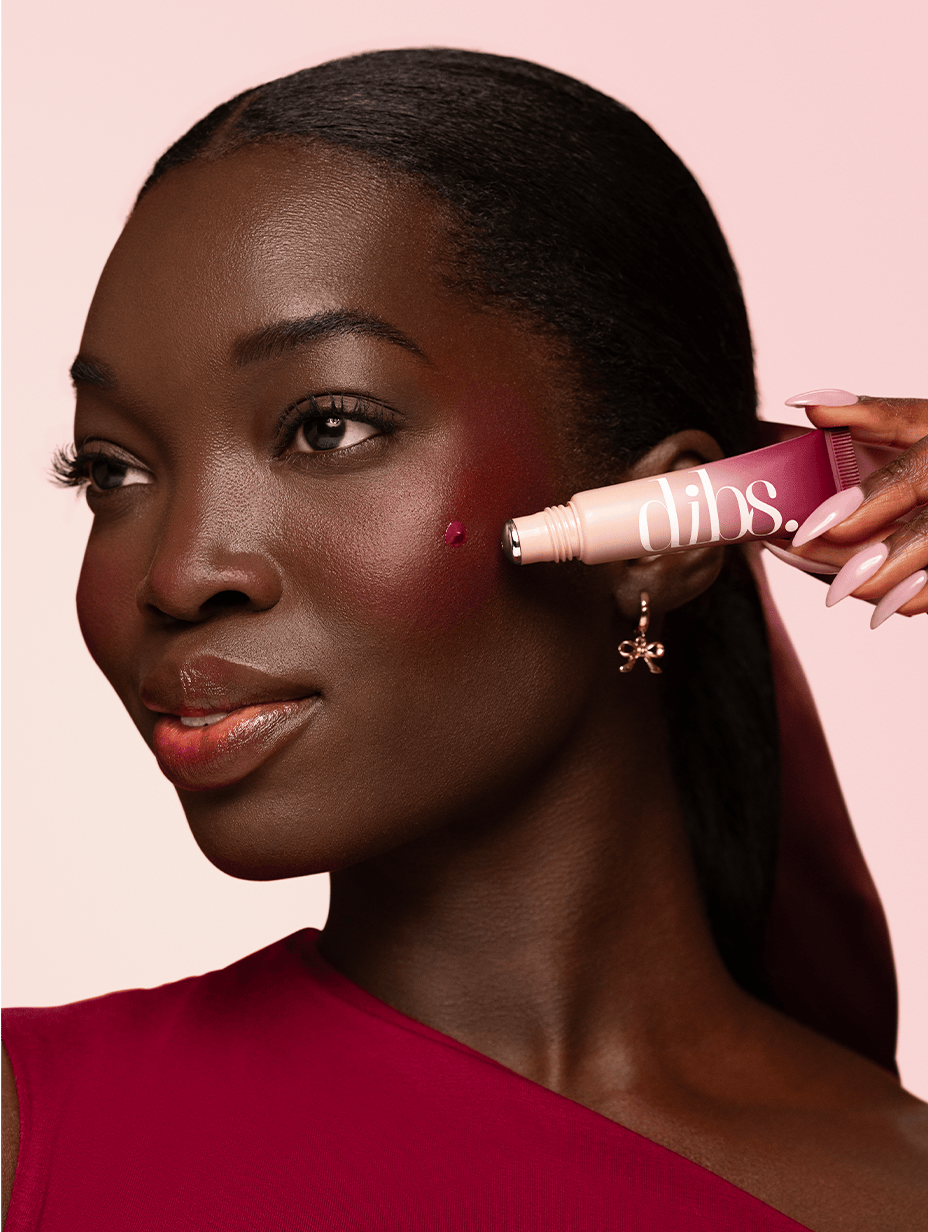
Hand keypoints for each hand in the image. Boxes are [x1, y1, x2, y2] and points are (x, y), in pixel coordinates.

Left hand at [764, 390, 926, 627]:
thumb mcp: (920, 420)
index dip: (863, 503)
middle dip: (876, 559)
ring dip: (896, 587)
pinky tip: (888, 605)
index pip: (906, 476)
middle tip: (832, 582)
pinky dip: (918, 598)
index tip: (814, 529)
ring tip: (849, 593)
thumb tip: (805, 403)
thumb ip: (871, 414)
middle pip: (926, 530)